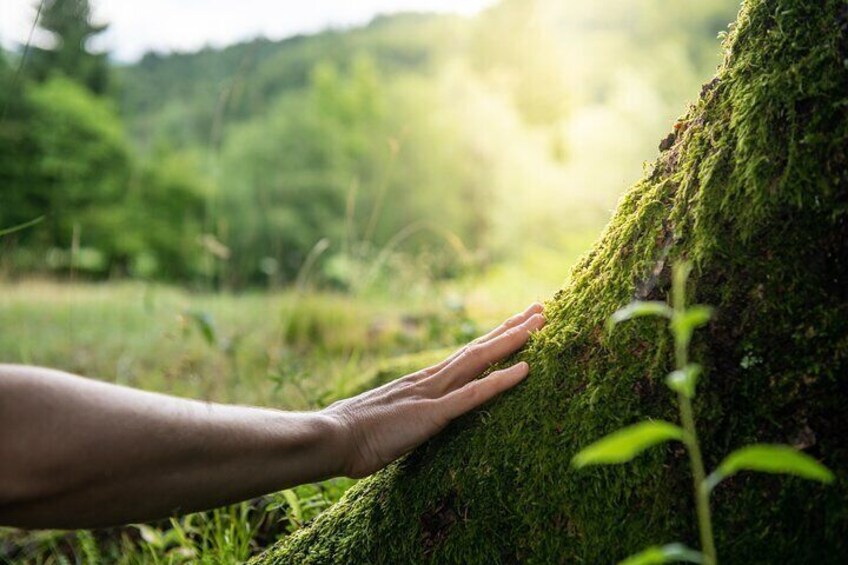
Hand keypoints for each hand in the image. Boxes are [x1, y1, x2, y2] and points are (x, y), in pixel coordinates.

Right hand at [324, 303, 545, 477]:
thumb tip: (407, 420)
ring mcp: (432, 394)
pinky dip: (501, 380)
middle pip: (478, 348)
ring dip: (513, 341)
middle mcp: (430, 380)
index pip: (465, 356)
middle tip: (540, 308)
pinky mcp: (432, 414)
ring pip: (480, 360)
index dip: (492, 340)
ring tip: (541, 323)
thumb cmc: (352, 435)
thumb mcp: (386, 421)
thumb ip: (403, 415)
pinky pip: (473, 395)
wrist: (331, 437)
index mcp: (421, 382)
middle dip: (511, 328)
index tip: (515, 324)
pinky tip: (526, 369)